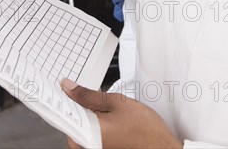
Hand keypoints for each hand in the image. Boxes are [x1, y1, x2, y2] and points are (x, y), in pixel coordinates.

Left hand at [61, 79, 181, 148]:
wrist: (163, 147)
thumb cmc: (145, 130)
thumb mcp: (116, 102)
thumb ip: (88, 95)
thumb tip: (69, 88)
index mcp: (87, 135)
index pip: (65, 113)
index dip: (65, 97)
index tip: (65, 86)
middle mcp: (87, 147)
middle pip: (72, 121)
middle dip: (78, 106)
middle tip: (87, 93)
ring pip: (81, 128)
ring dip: (87, 115)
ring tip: (102, 106)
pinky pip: (89, 135)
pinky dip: (94, 124)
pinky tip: (105, 116)